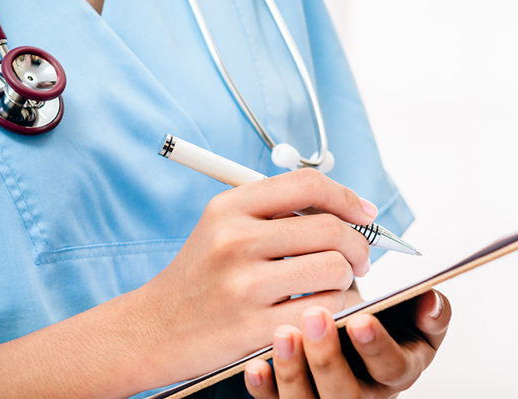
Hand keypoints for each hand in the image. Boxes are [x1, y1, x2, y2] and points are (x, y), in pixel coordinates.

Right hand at [135, 169, 377, 386]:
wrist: (152, 329)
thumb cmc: (200, 277)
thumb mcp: (221, 227)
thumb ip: (274, 211)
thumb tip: (344, 208)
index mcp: (229, 207)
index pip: (307, 185)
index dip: (347, 197)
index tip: (365, 215)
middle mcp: (234, 239)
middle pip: (330, 228)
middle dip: (359, 246)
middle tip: (357, 260)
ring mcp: (243, 284)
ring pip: (334, 268)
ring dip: (348, 279)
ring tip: (336, 285)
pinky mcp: (252, 327)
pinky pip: (324, 309)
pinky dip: (336, 309)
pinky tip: (323, 309)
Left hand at [243, 289, 450, 398]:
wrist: (355, 333)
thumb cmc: (381, 320)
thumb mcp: (411, 316)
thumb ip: (426, 311)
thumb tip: (430, 302)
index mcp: (397, 371)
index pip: (392, 368)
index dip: (377, 347)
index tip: (361, 319)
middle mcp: (364, 395)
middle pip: (347, 394)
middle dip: (329, 358)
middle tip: (314, 316)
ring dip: (293, 371)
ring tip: (283, 334)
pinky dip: (265, 388)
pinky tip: (256, 365)